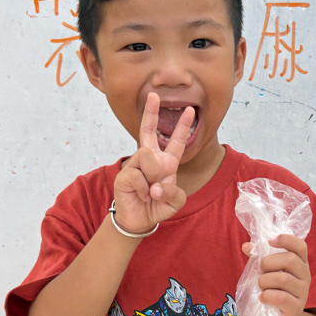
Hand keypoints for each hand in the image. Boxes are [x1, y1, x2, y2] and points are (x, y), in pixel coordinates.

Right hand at [112, 92, 194, 233]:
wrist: (140, 220)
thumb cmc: (157, 206)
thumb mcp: (175, 202)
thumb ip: (175, 194)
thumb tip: (156, 186)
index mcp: (166, 162)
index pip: (176, 141)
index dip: (183, 126)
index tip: (190, 110)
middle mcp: (150, 159)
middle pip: (148, 130)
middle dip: (151, 112)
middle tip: (154, 95)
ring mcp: (136, 165)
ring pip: (148, 156)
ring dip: (154, 176)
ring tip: (150, 191)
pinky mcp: (125, 175)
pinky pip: (139, 176)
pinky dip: (144, 190)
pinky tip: (141, 195)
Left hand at [241, 234, 310, 315]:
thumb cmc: (273, 290)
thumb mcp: (267, 271)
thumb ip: (258, 257)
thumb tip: (247, 246)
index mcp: (300, 263)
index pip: (300, 246)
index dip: (286, 240)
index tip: (270, 241)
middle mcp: (305, 275)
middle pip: (290, 260)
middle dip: (268, 263)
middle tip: (261, 271)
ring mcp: (303, 292)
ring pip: (283, 279)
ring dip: (265, 281)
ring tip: (261, 287)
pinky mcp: (296, 308)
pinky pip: (282, 298)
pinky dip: (267, 296)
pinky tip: (262, 297)